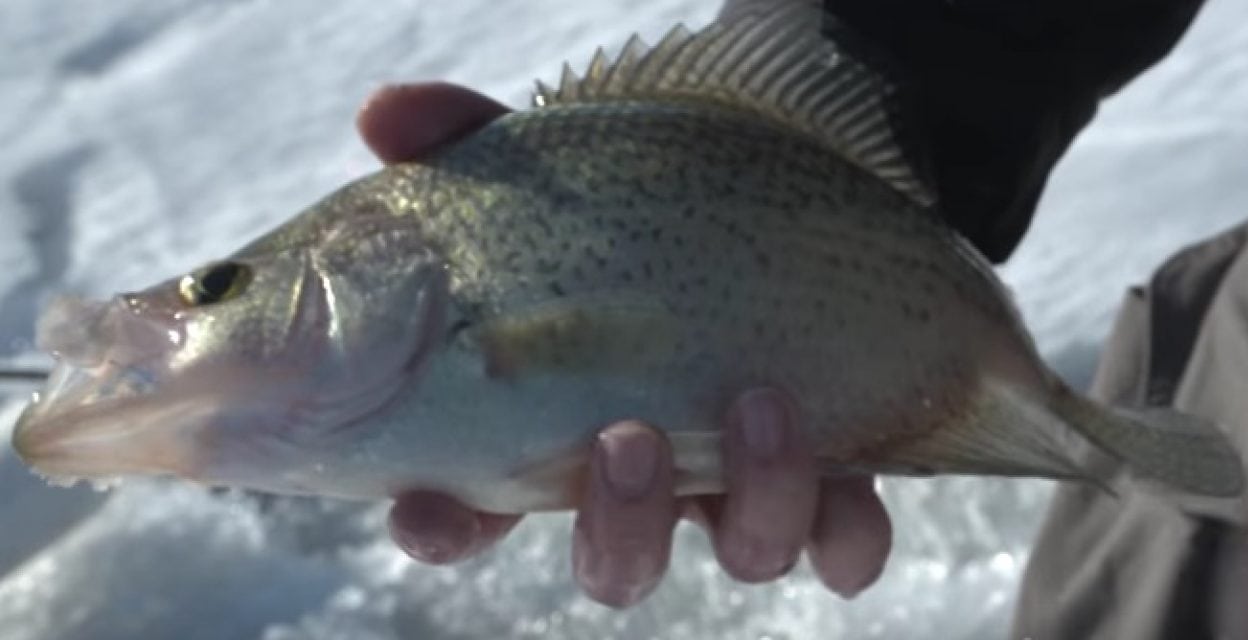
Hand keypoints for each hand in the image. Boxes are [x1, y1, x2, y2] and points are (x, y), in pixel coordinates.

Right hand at [356, 85, 892, 605]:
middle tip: (627, 437)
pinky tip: (849, 471)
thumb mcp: (550, 168)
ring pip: (741, 555)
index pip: (472, 510)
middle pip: (616, 562)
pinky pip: (843, 548)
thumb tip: (387, 114)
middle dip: (620, 523)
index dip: (445, 527)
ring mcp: (740, 484)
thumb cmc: (636, 207)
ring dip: (752, 500)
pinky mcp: (830, 479)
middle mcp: (648, 477)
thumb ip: (465, 141)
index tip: (434, 508)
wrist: (778, 203)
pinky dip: (848, 533)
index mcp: (556, 429)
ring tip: (759, 399)